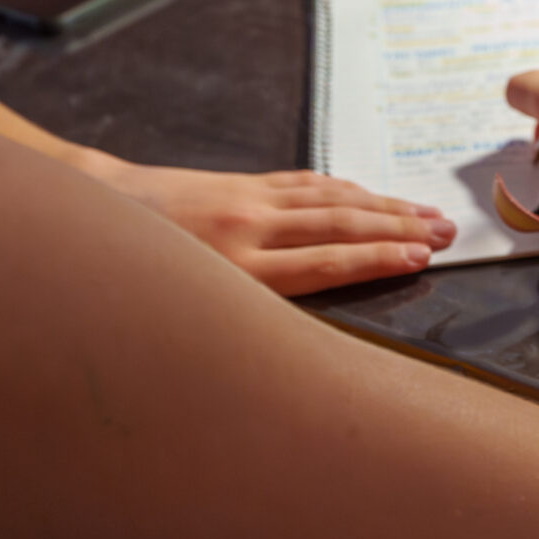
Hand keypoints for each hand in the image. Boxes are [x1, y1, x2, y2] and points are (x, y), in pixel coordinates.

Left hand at [77, 157, 455, 295]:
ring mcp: (247, 201)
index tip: (422, 257)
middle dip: (398, 228)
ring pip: (330, 200)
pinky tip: (368, 196)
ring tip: (428, 213)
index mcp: (238, 269)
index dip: (377, 258)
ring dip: (384, 206)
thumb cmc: (131, 280)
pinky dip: (344, 190)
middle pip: (340, 225)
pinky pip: (304, 185)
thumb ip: (235, 324)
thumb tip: (290, 353)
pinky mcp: (241, 185)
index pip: (325, 262)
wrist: (91, 210)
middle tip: (448, 233)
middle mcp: (249, 230)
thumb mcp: (179, 312)